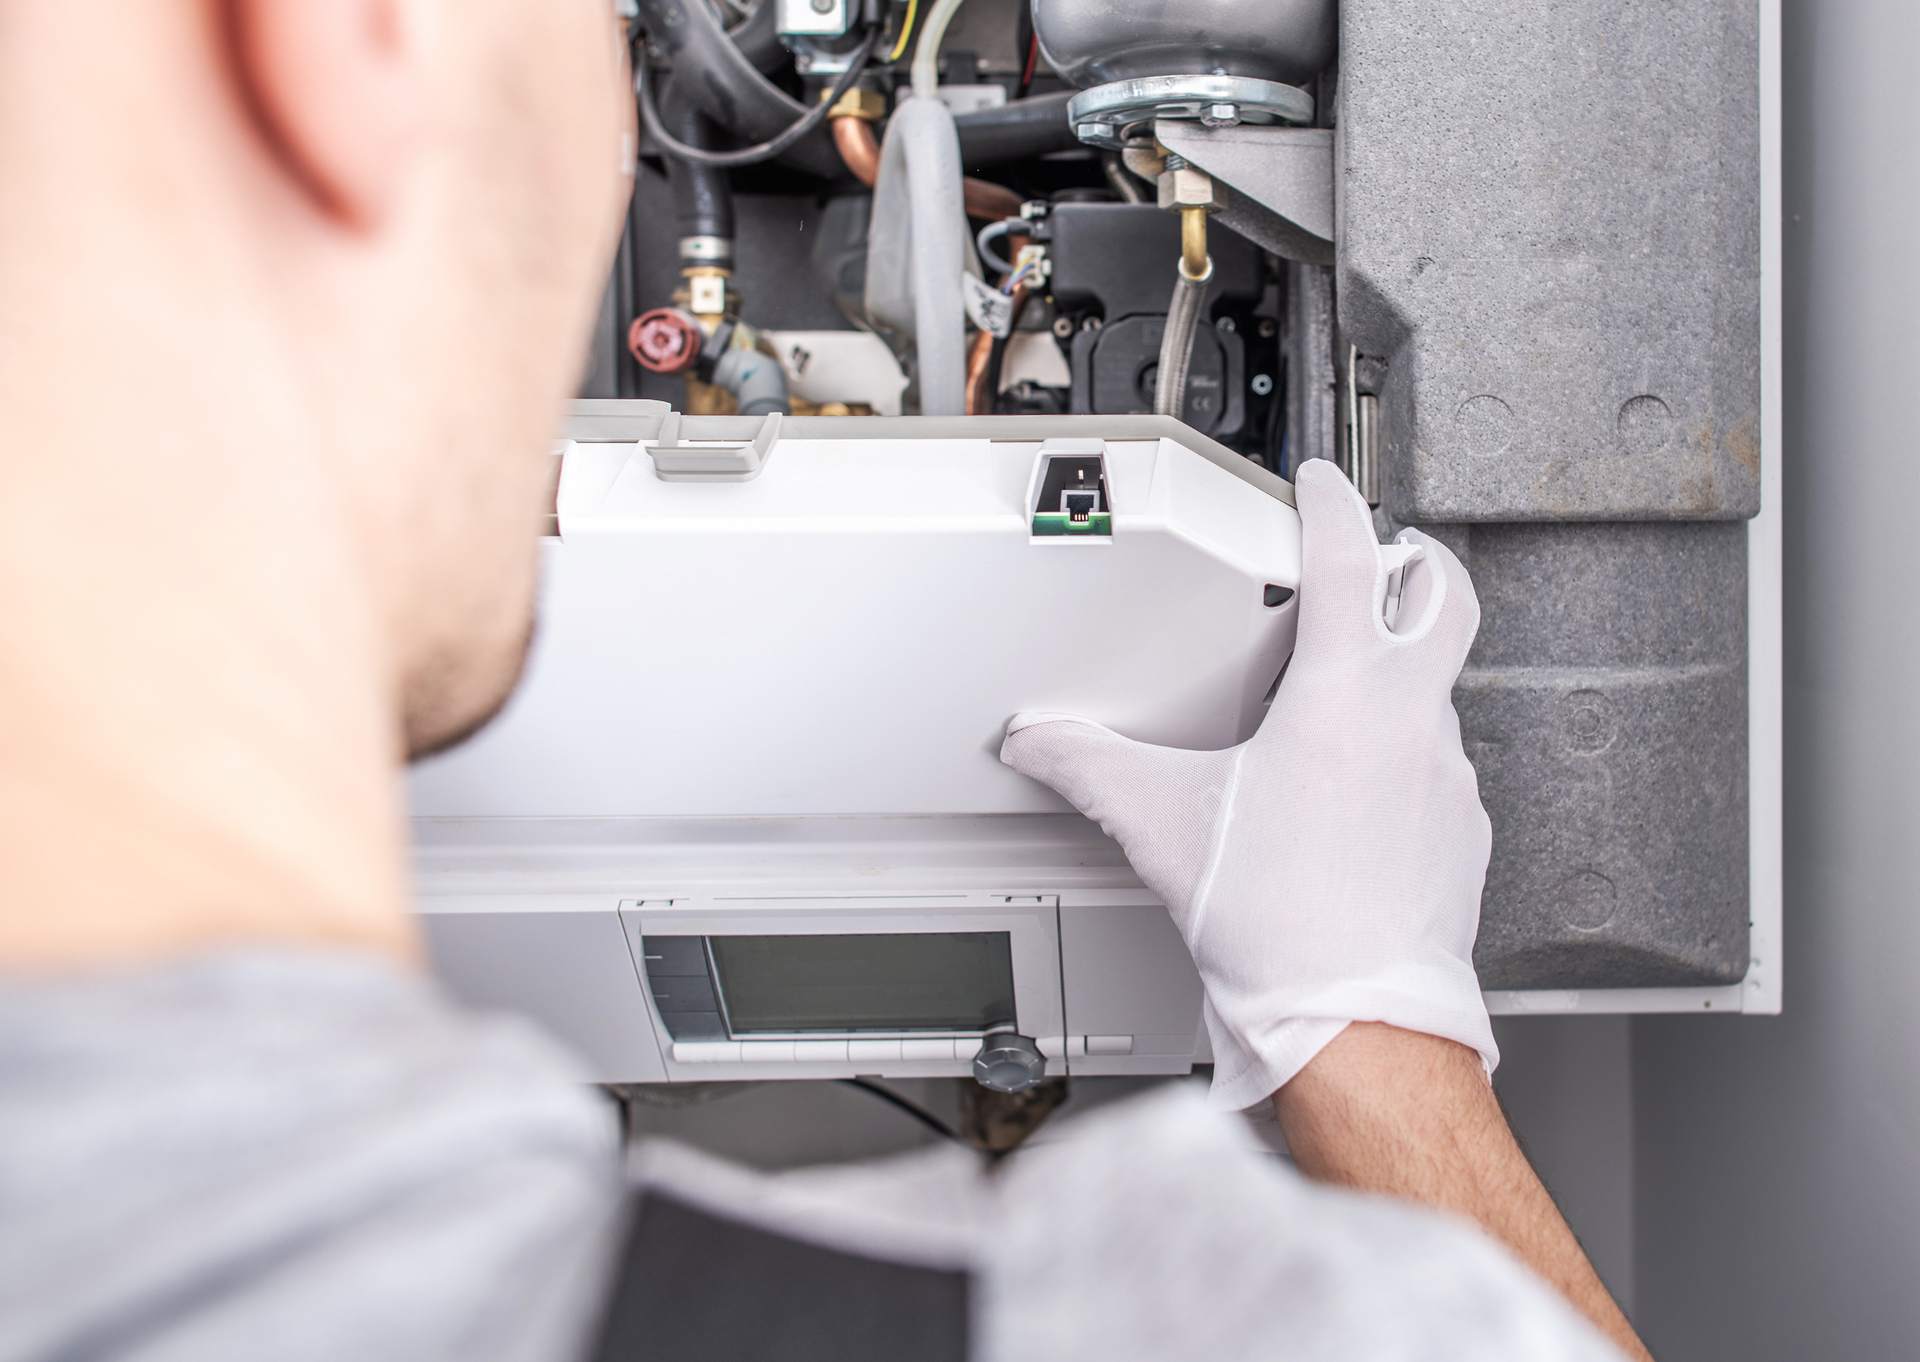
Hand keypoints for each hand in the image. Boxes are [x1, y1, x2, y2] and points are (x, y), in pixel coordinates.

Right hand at [1001, 459, 1496, 1108]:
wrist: (1357, 1023)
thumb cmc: (1281, 928)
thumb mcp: (1163, 828)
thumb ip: (1090, 769)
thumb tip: (1040, 743)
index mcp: (1343, 698)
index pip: (1354, 559)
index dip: (1335, 503)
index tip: (1324, 485)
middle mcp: (1411, 723)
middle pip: (1446, 598)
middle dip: (1419, 560)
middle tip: (1385, 555)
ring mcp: (1449, 777)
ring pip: (1439, 689)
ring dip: (1399, 672)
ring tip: (1338, 699)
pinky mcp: (1462, 830)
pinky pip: (1440, 764)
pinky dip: (1403, 752)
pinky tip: (1355, 793)